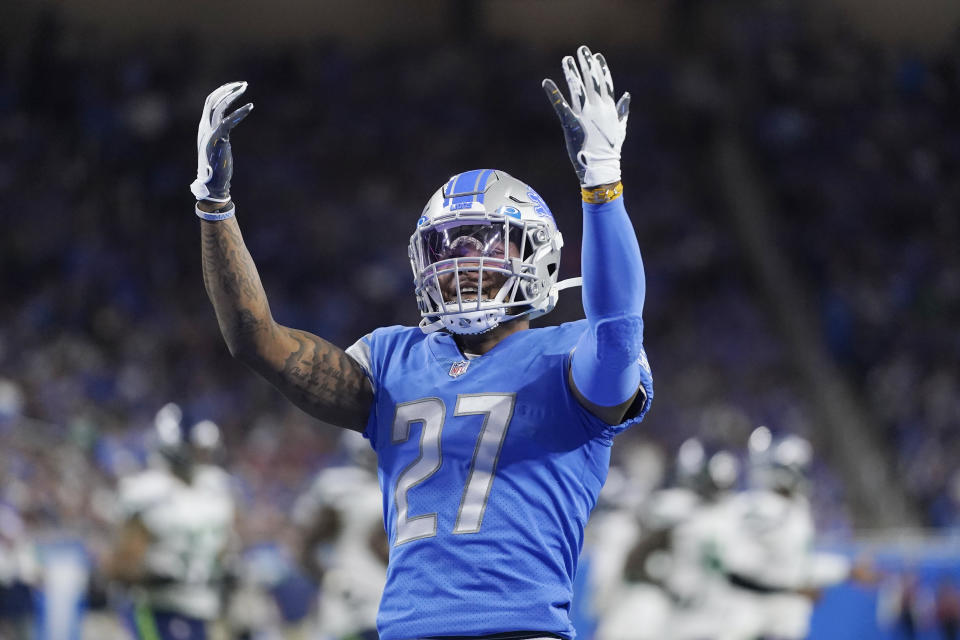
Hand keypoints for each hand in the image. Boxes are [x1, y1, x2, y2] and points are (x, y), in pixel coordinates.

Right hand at [190, 81, 252, 202]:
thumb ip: (219, 134)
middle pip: (212, 100)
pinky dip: (239, 112)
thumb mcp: (216, 146)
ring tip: (245, 87)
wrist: (213, 185)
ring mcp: (210, 132)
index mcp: (203, 128)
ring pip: (218, 105)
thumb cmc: (217, 168)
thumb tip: (225, 128)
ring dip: (232, 95)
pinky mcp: (218, 138)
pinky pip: (228, 120)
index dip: (222, 93)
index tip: (235, 88)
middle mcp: (204, 127)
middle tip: (243, 84)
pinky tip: (250, 106)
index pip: (210, 103)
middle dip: (227, 89)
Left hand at [542, 46, 629, 187]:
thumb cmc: (610, 150)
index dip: (601, 69)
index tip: (597, 56)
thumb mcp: (620, 128)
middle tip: (581, 49)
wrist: (602, 167)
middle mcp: (597, 108)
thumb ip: (622, 110)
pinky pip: (561, 105)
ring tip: (566, 59)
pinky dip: (553, 93)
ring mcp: (584, 115)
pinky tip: (546, 82)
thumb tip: (627, 95)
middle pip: (591, 81)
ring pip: (577, 88)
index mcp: (608, 108)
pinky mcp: (571, 123)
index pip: (605, 83)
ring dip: (571, 72)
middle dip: (586, 64)